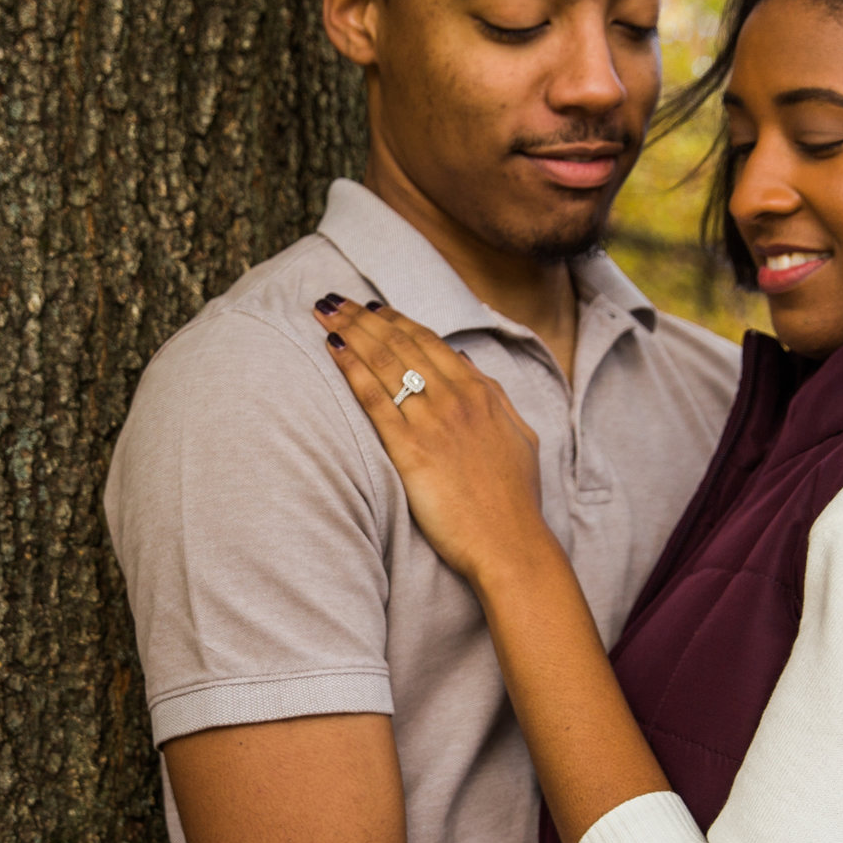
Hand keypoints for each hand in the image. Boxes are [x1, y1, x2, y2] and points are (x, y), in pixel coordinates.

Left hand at [310, 295, 551, 587]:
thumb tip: (465, 363)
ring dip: (351, 331)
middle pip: (401, 344)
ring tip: (324, 312)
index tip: (370, 308)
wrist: (509, 542)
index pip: (429, 342)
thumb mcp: (518, 435)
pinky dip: (352, 370)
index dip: (395, 320)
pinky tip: (332, 351)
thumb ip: (494, 396)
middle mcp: (456, 398)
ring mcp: (433, 422)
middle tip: (333, 300)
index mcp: (481, 392)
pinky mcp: (410, 451)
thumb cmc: (513, 498)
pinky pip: (375, 400)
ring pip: (385, 362)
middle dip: (363, 317)